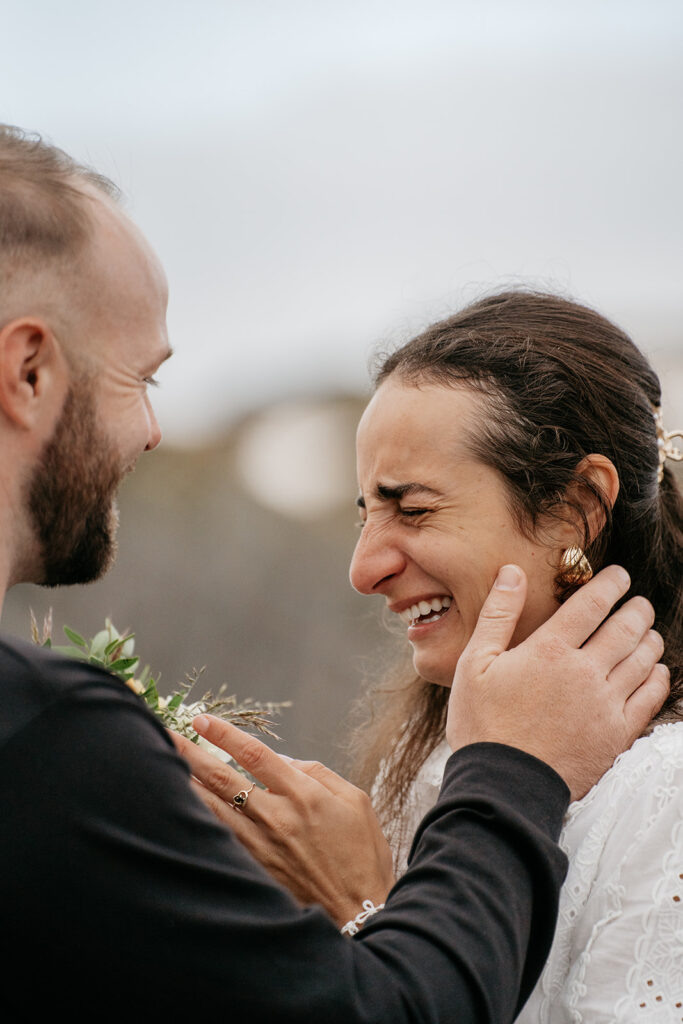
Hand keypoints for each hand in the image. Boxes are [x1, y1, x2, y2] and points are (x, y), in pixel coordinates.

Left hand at [172, 717, 395, 927]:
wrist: (361, 915)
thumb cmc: (362, 856)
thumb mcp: (356, 802)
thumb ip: (318, 774)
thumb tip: (284, 762)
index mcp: (303, 795)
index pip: (255, 754)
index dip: (225, 734)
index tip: (201, 720)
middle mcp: (276, 817)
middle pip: (222, 778)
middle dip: (189, 752)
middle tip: (162, 733)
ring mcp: (261, 846)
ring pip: (212, 809)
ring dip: (184, 785)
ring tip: (159, 766)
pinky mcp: (254, 869)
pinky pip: (218, 838)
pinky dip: (197, 821)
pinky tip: (179, 810)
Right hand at [447, 563, 669, 800]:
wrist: (503, 785)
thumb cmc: (482, 723)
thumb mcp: (474, 663)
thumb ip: (498, 614)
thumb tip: (512, 572)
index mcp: (549, 650)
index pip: (591, 604)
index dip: (610, 584)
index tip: (619, 576)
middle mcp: (584, 672)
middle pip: (626, 628)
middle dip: (637, 609)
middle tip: (639, 602)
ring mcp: (604, 704)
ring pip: (643, 660)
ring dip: (650, 640)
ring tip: (648, 631)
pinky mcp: (616, 733)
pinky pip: (650, 698)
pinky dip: (658, 678)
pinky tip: (656, 671)